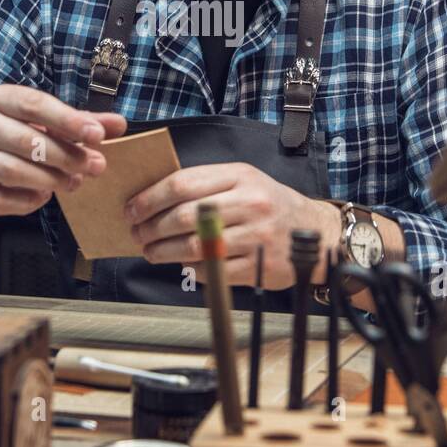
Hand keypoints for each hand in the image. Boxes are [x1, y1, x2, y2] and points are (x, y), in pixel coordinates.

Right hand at [0, 85, 125, 216]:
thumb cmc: (6, 138)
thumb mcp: (39, 123)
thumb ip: (78, 123)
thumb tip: (119, 124)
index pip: (35, 105)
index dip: (68, 120)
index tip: (97, 135)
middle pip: (26, 141)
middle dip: (66, 156)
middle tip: (94, 167)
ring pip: (11, 170)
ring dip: (48, 179)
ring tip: (72, 183)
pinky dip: (26, 201)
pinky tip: (43, 197)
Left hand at [125, 162, 341, 289]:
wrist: (314, 233)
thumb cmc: (269, 204)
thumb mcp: (243, 181)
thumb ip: (205, 185)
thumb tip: (155, 199)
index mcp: (239, 176)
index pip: (182, 183)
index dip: (150, 198)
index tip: (132, 208)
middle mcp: (248, 203)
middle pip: (184, 216)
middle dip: (152, 227)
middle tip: (137, 233)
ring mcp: (254, 235)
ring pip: (195, 245)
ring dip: (163, 251)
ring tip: (150, 251)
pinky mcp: (257, 265)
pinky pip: (212, 270)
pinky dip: (190, 269)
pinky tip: (181, 264)